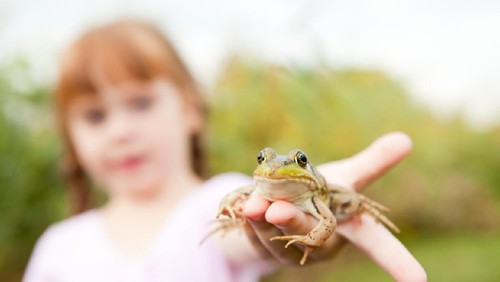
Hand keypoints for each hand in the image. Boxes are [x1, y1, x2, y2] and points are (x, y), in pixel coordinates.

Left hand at [242, 132, 426, 280]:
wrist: (284, 208)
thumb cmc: (322, 194)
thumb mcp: (347, 177)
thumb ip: (373, 163)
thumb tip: (406, 139)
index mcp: (348, 226)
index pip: (378, 244)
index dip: (398, 261)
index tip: (419, 281)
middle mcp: (321, 241)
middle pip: (313, 234)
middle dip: (296, 222)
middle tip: (278, 211)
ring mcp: (292, 247)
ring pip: (277, 235)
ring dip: (264, 220)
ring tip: (253, 205)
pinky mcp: (265, 244)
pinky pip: (255, 233)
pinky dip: (250, 219)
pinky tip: (244, 206)